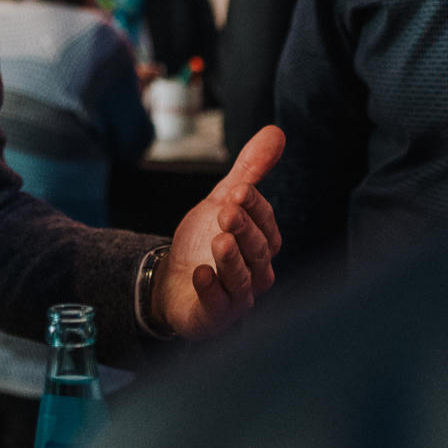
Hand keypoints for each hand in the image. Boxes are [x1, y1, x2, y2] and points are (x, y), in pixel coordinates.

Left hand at [154, 125, 284, 339]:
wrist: (172, 280)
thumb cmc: (205, 241)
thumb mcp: (224, 199)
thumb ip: (250, 170)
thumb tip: (276, 131)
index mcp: (262, 244)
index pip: (267, 225)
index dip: (256, 208)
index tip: (240, 189)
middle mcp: (255, 273)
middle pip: (257, 252)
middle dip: (244, 230)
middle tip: (227, 211)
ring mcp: (236, 297)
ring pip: (242, 280)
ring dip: (232, 260)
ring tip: (219, 239)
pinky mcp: (214, 316)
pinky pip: (217, 306)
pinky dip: (211, 289)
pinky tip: (200, 273)